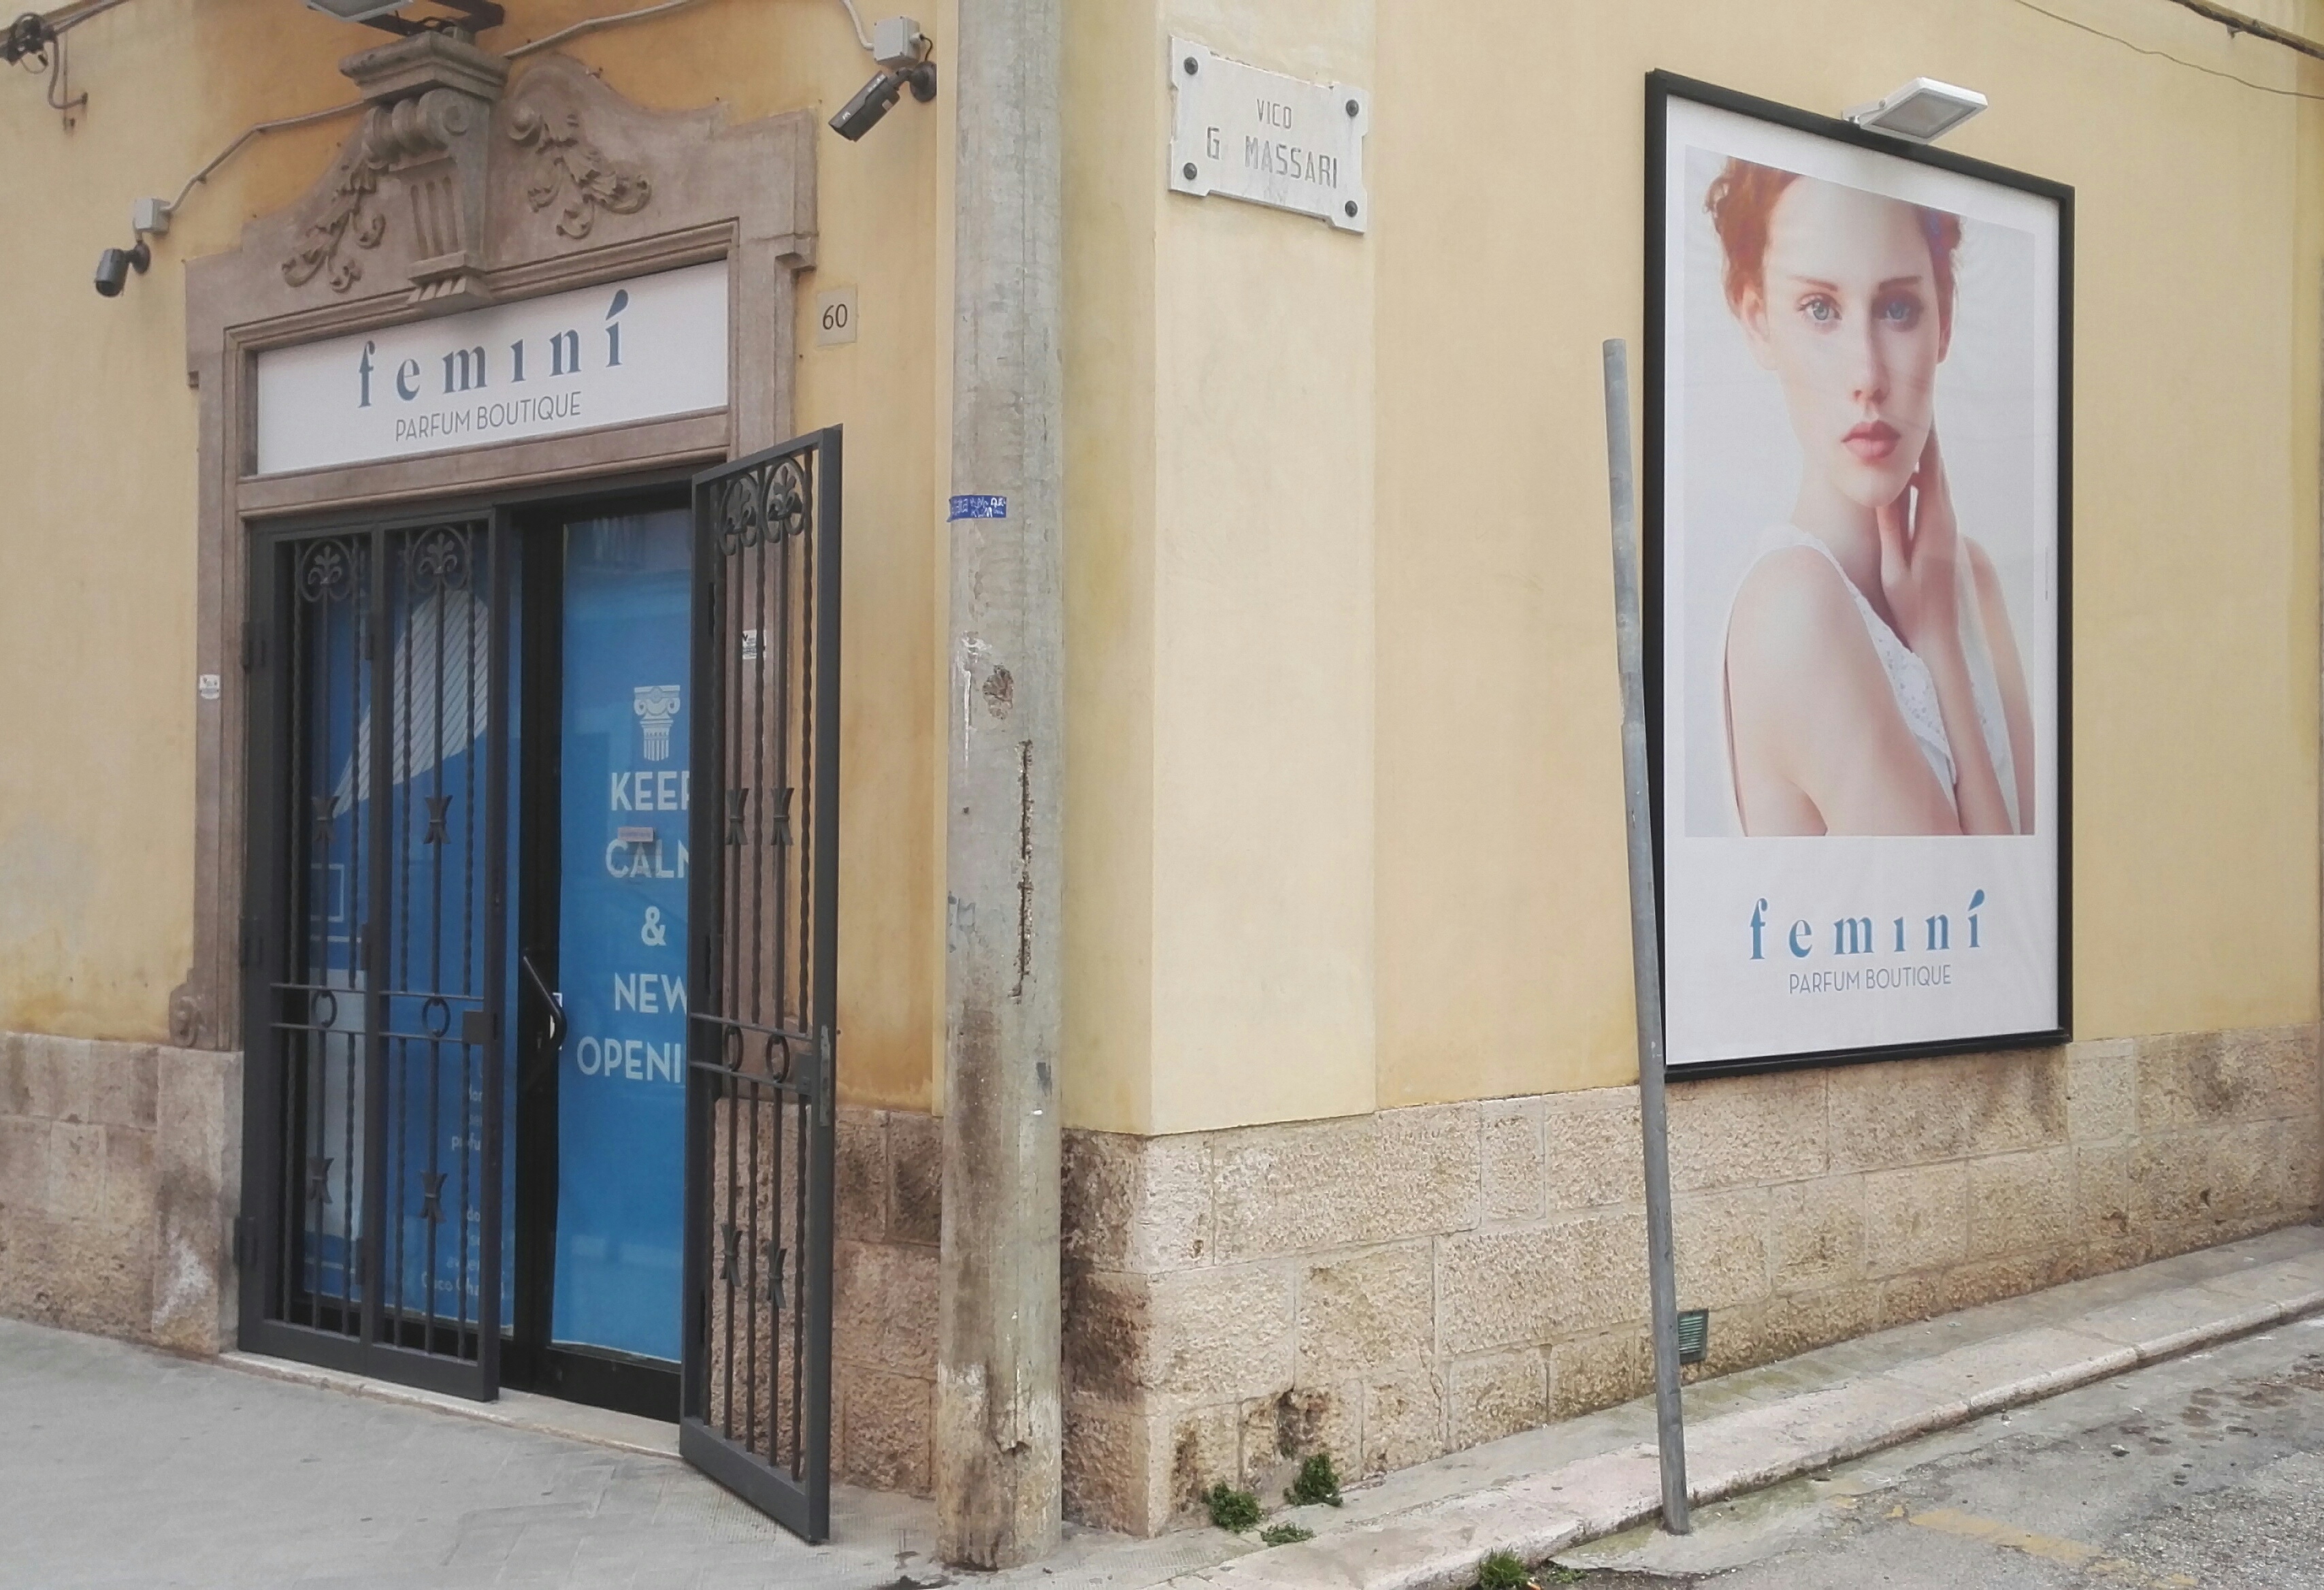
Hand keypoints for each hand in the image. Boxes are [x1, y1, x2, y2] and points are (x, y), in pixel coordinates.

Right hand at [1876, 431, 1960, 662]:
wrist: (1939, 633)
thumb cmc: (1912, 607)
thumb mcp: (1894, 568)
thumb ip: (1890, 529)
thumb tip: (1884, 492)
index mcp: (1934, 525)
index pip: (1929, 471)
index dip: (1923, 439)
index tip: (1916, 411)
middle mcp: (1945, 521)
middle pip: (1937, 468)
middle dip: (1925, 438)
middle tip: (1914, 407)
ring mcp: (1947, 527)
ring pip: (1936, 481)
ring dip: (1924, 455)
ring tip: (1911, 429)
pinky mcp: (1941, 535)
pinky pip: (1932, 496)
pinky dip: (1922, 477)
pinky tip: (1911, 471)